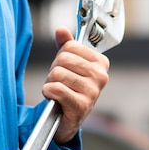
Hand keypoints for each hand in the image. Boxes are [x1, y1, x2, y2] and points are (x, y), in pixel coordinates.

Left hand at [43, 26, 109, 143]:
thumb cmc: (70, 90)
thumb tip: (61, 30)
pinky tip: (55, 98)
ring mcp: (92, 91)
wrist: (68, 119)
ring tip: (58, 91)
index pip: (70, 46)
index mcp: (100, 63)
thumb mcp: (69, 65)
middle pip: (63, 58)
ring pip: (57, 73)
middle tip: (60, 82)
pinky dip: (48, 92)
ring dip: (50, 83)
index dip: (61, 57)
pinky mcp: (81, 105)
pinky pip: (56, 88)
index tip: (66, 69)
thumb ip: (66, 46)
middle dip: (54, 70)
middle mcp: (100, 76)